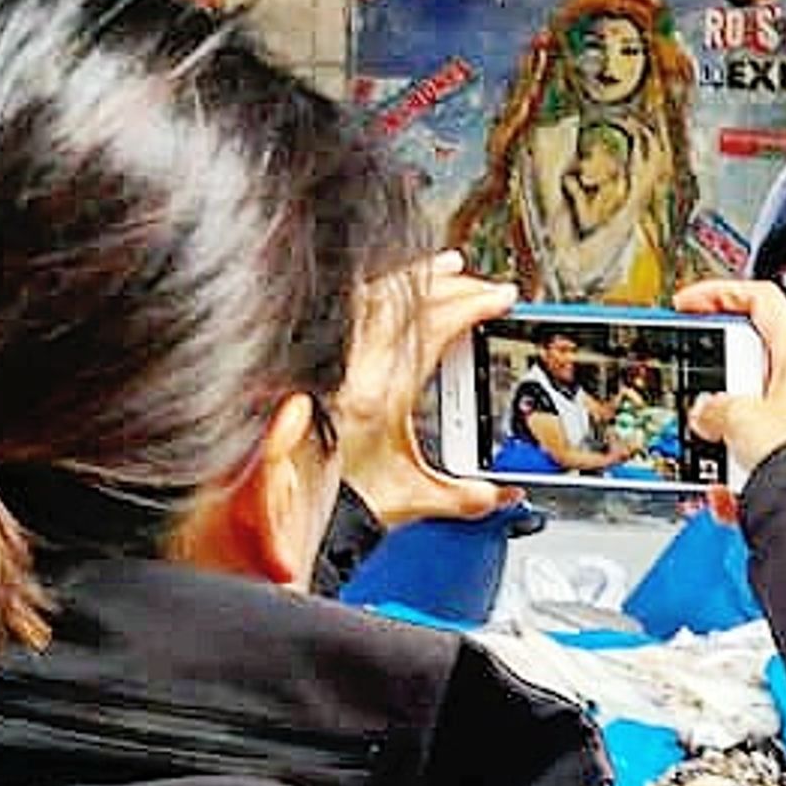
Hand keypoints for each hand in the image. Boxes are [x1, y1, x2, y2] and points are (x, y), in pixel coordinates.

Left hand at [337, 251, 519, 525]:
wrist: (283, 513)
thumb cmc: (334, 502)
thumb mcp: (412, 499)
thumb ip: (466, 497)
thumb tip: (502, 494)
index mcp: (382, 392)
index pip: (436, 326)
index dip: (473, 304)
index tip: (499, 298)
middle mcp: (354, 368)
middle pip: (407, 301)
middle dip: (449, 284)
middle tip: (476, 281)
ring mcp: (333, 362)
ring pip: (374, 297)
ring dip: (411, 282)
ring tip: (439, 273)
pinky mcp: (318, 366)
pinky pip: (348, 312)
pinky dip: (375, 296)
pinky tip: (385, 296)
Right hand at [677, 277, 785, 514]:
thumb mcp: (738, 415)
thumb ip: (713, 405)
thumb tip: (705, 414)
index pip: (759, 298)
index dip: (719, 294)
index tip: (688, 303)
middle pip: (749, 357)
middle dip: (717, 377)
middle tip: (698, 387)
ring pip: (747, 408)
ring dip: (723, 427)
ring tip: (713, 442)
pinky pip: (753, 447)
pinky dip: (735, 463)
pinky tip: (725, 483)